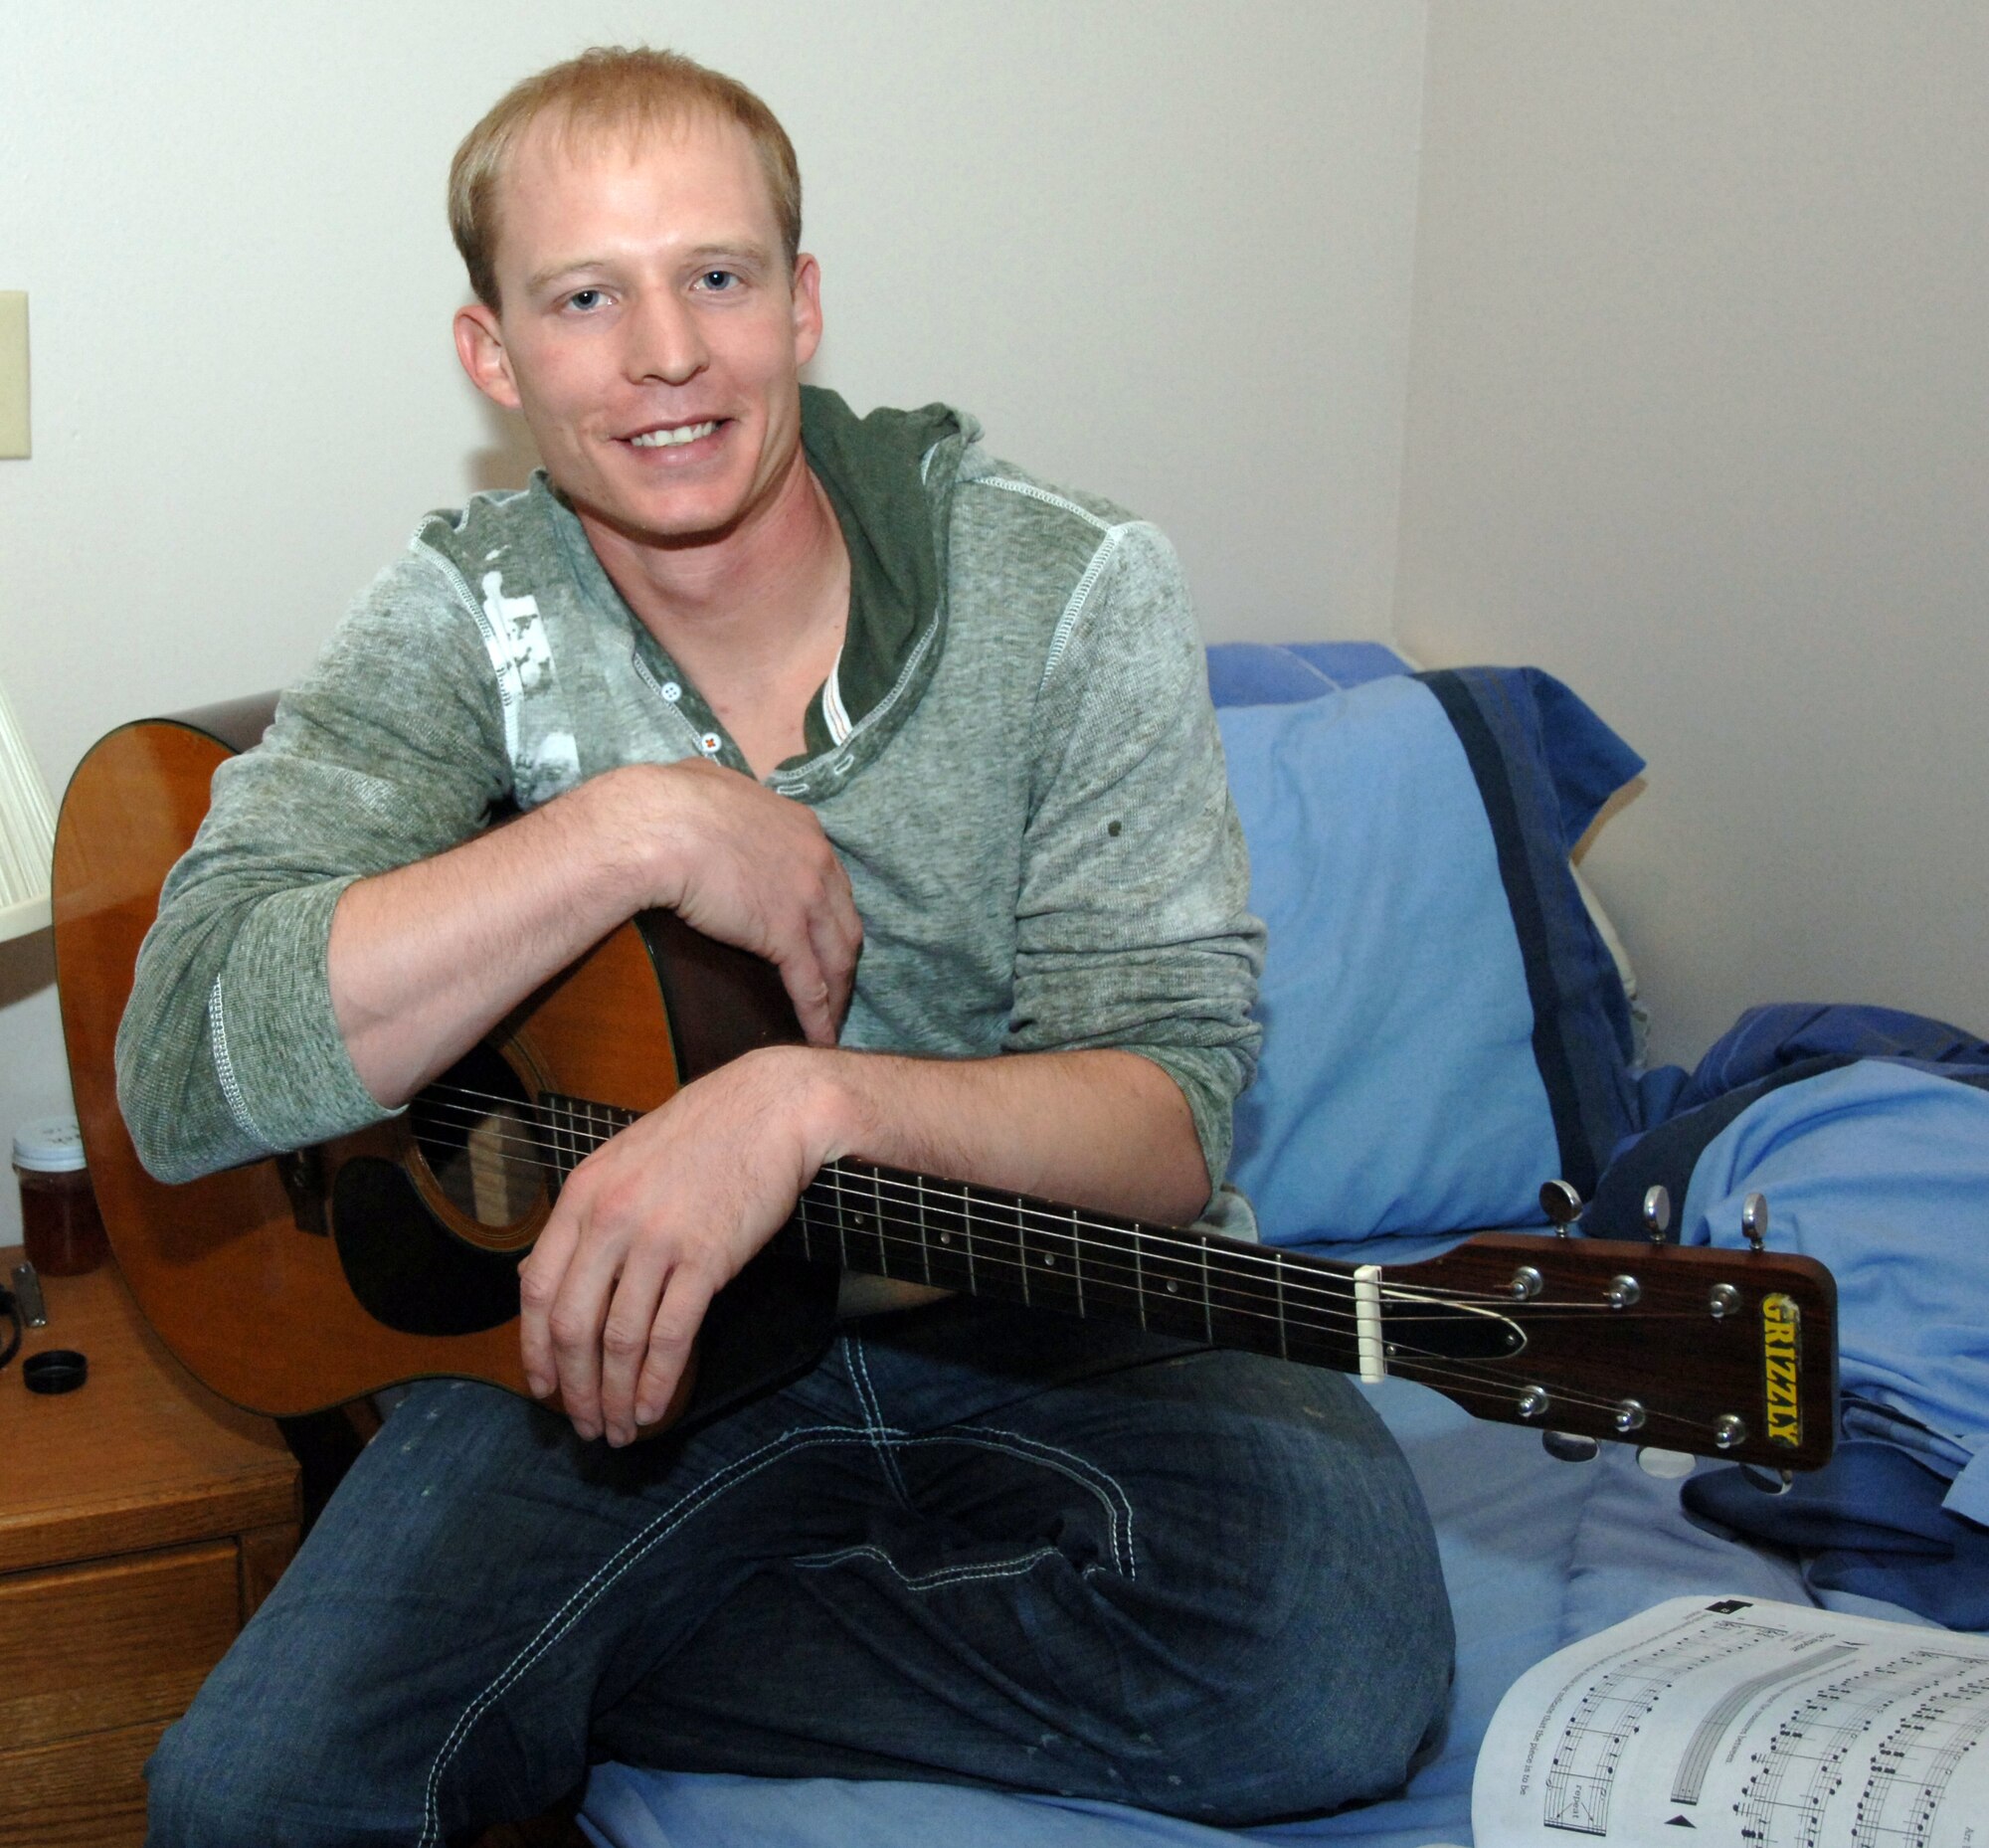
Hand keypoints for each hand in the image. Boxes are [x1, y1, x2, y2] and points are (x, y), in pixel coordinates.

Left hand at [517, 1045, 839, 1444]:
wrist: (771, 1109)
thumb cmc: (704, 1134)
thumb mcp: (624, 1162)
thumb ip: (586, 1218)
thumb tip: (543, 1279)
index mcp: (583, 1195)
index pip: (538, 1289)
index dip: (535, 1348)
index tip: (543, 1386)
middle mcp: (610, 1219)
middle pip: (573, 1325)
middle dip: (574, 1387)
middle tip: (584, 1424)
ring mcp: (657, 1239)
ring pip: (618, 1339)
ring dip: (614, 1395)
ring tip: (620, 1428)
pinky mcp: (706, 1258)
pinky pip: (671, 1336)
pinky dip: (658, 1381)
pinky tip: (654, 1407)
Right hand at [634, 760, 861, 1046]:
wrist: (659, 824)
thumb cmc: (670, 801)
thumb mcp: (712, 785)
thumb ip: (725, 798)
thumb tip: (710, 793)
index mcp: (802, 827)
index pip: (831, 880)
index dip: (830, 913)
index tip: (824, 935)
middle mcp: (817, 862)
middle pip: (844, 921)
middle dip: (843, 958)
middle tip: (837, 986)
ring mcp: (806, 899)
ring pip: (836, 957)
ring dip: (837, 993)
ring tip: (832, 1021)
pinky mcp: (784, 934)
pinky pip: (810, 984)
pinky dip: (818, 1015)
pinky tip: (818, 1037)